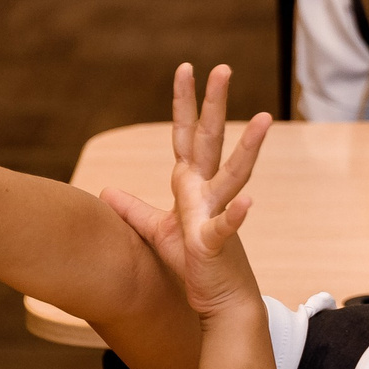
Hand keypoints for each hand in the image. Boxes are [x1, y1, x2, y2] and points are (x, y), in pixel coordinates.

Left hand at [99, 63, 270, 321]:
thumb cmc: (194, 264)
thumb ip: (134, 209)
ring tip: (262, 118)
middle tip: (222, 68)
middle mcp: (206, 193)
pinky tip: (250, 203)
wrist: (222, 300)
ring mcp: (215, 214)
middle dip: (214, 104)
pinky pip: (227, 227)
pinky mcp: (217, 243)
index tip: (186, 70)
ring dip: (248, 147)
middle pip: (210, 140)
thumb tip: (106, 191)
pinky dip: (237, 216)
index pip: (185, 136)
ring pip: (233, 175)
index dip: (184, 104)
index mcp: (191, 186)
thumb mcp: (158, 232)